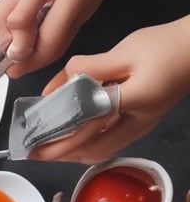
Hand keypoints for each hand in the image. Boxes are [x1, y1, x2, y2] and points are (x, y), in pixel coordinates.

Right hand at [0, 0, 129, 75]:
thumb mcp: (85, 9)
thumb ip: (58, 37)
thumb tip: (30, 61)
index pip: (47, 35)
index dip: (32, 58)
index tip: (21, 69)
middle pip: (14, 22)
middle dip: (14, 45)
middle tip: (20, 54)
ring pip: (0, 12)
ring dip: (5, 32)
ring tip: (18, 38)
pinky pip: (4, 0)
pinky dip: (8, 15)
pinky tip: (23, 16)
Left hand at [30, 18, 189, 162]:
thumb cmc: (167, 47)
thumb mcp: (126, 51)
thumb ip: (90, 68)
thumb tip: (59, 84)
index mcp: (135, 102)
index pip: (89, 125)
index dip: (59, 136)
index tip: (35, 140)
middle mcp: (137, 123)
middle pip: (92, 150)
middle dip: (60, 154)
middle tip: (34, 152)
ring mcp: (139, 127)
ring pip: (99, 151)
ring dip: (71, 153)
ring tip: (47, 147)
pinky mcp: (138, 124)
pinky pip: (107, 142)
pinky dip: (85, 144)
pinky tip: (70, 136)